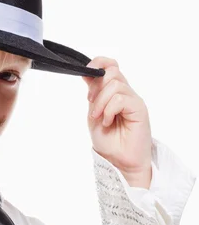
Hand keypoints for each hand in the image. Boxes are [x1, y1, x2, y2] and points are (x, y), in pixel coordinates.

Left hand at [82, 57, 152, 188]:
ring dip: (101, 102)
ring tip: (100, 118)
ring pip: (115, 84)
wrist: (118, 161)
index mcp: (113, 92)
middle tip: (92, 106)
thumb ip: (92, 94)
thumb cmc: (108, 141)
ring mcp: (133, 99)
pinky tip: (108, 121)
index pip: (110, 65)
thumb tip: (86, 72)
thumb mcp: (93, 113)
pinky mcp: (139, 108)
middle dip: (96, 88)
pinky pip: (121, 98)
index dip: (98, 63)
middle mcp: (124, 93)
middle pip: (112, 71)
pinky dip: (109, 110)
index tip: (85, 73)